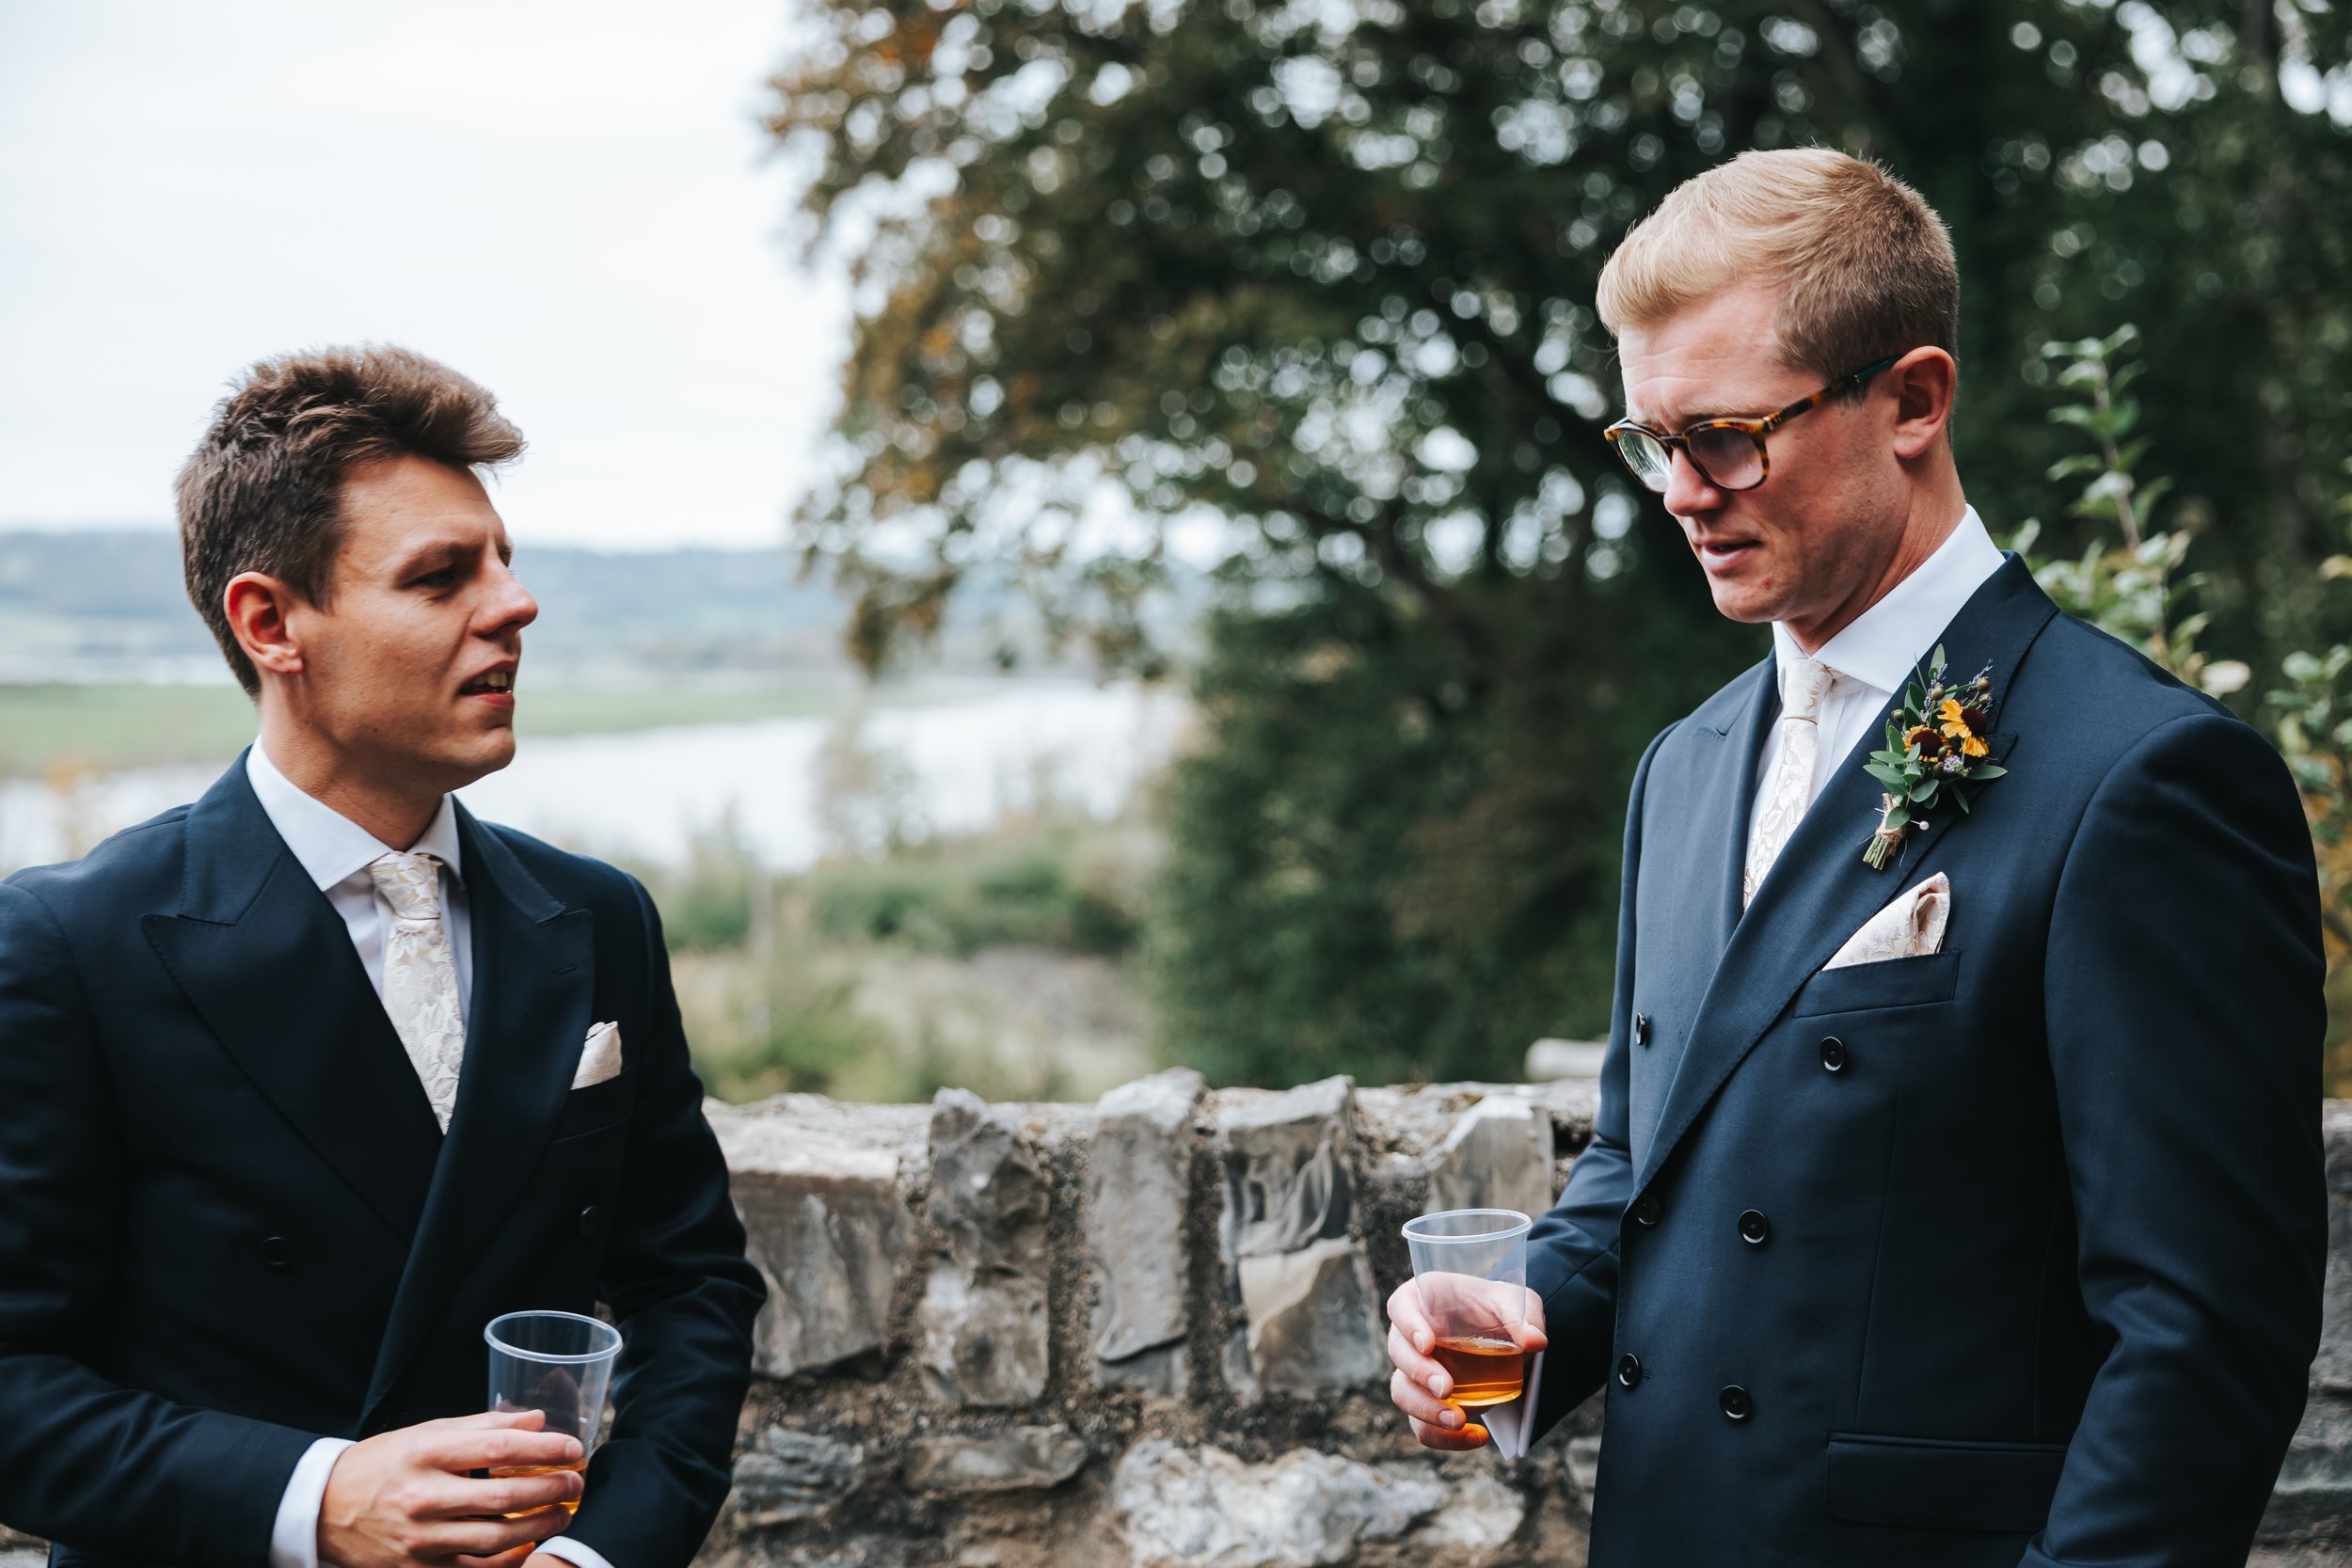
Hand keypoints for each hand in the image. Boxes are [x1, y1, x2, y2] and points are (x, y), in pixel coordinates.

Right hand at [319, 1409, 582, 1567]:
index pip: (496, 1448)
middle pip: (502, 1496)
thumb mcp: (426, 1433)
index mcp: (425, 1454)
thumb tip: (536, 1420)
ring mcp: (419, 1540)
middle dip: (551, 1489)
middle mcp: (422, 1497)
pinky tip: (528, 1546)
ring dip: (539, 1526)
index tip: (572, 1447)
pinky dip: (509, 1560)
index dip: (543, 1448)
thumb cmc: (382, 1465)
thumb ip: (483, 1426)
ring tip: (562, 1514)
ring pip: (495, 1538)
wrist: (324, 1510)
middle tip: (575, 1482)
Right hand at [1386, 1273, 1546, 1452]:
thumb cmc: (1500, 1311)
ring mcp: (1415, 1372)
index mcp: (1423, 1301)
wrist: (1505, 1336)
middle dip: (1420, 1374)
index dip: (1408, 1325)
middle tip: (1446, 1388)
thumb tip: (1536, 1341)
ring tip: (1458, 1420)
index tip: (1427, 1344)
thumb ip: (1524, 1317)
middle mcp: (1410, 1336)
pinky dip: (1444, 1438)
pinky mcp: (1427, 1403)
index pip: (1401, 1307)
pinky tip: (1476, 1437)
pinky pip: (1422, 1426)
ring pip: (1402, 1392)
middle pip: (1398, 1353)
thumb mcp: (1516, 1304)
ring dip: (1425, 1410)